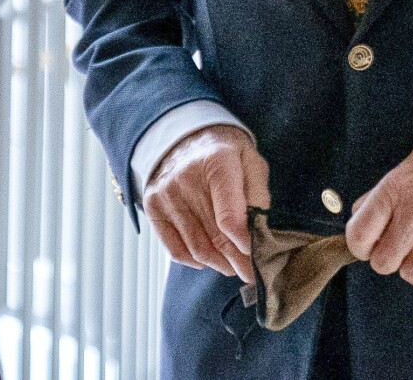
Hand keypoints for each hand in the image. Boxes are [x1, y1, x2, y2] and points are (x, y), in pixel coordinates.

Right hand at [143, 124, 269, 282]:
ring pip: (196, 247)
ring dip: (218, 264)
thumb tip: (260, 232)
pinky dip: (193, 260)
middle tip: (252, 275)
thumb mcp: (250, 161)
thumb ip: (258, 194)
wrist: (186, 136)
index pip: (229, 218)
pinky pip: (174, 248)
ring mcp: (166, 194)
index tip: (258, 259)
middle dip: (237, 260)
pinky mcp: (152, 206)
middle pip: (214, 235)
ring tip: (234, 269)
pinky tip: (208, 261)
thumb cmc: (227, 152)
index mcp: (217, 162)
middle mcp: (186, 178)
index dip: (245, 244)